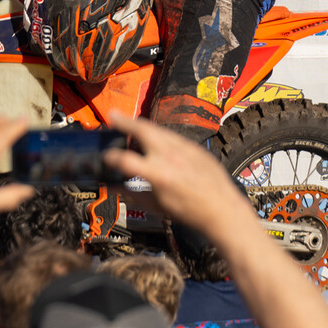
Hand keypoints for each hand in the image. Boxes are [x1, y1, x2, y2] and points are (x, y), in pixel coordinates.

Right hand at [104, 113, 251, 236]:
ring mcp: (184, 148)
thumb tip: (115, 188)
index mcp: (158, 174)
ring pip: (158, 130)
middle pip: (142, 130)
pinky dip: (160, 136)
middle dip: (124, 121)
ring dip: (142, 126)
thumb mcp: (157, 207)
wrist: (222, 208)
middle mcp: (170, 157)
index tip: (105, 156)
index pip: (125, 160)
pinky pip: (173, 136)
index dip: (110, 157)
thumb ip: (132, 195)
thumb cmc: (189, 212)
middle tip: (112, 116)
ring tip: (131, 126)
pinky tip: (156, 141)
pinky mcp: (195, 147)